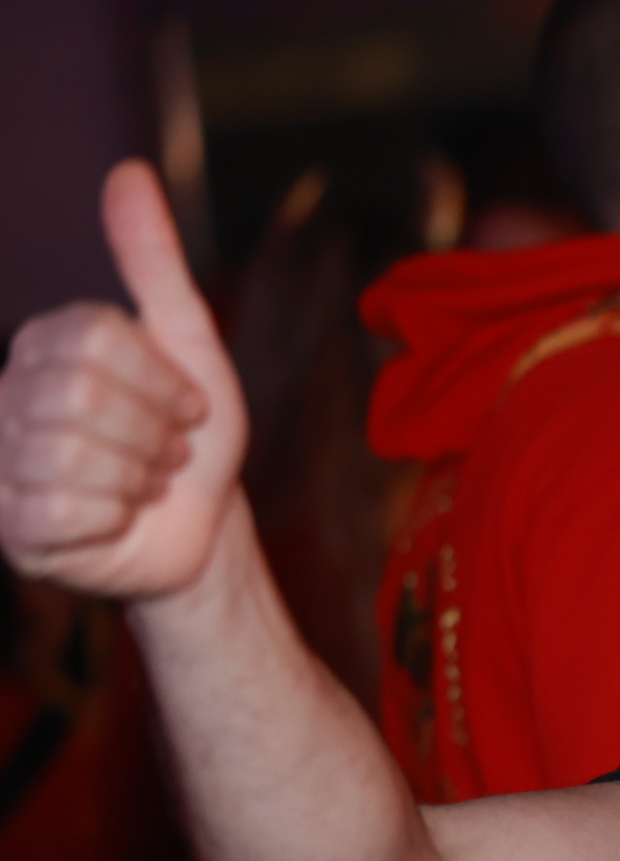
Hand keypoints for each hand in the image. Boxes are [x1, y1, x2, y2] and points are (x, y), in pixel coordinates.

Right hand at [0, 160, 246, 597]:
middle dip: (152, 434)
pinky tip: (116, 520)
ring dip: (138, 479)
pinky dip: (114, 518)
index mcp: (44, 346)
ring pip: (72, 456)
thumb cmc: (190, 439)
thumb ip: (153, 264)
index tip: (185, 409)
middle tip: (165, 452)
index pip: (99, 339)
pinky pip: (65, 511)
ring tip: (143, 484)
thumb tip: (129, 174)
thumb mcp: (189, 345)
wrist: (200, 528)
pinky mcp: (10, 526)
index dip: (164, 383)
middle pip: (83, 396)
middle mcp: (7, 396)